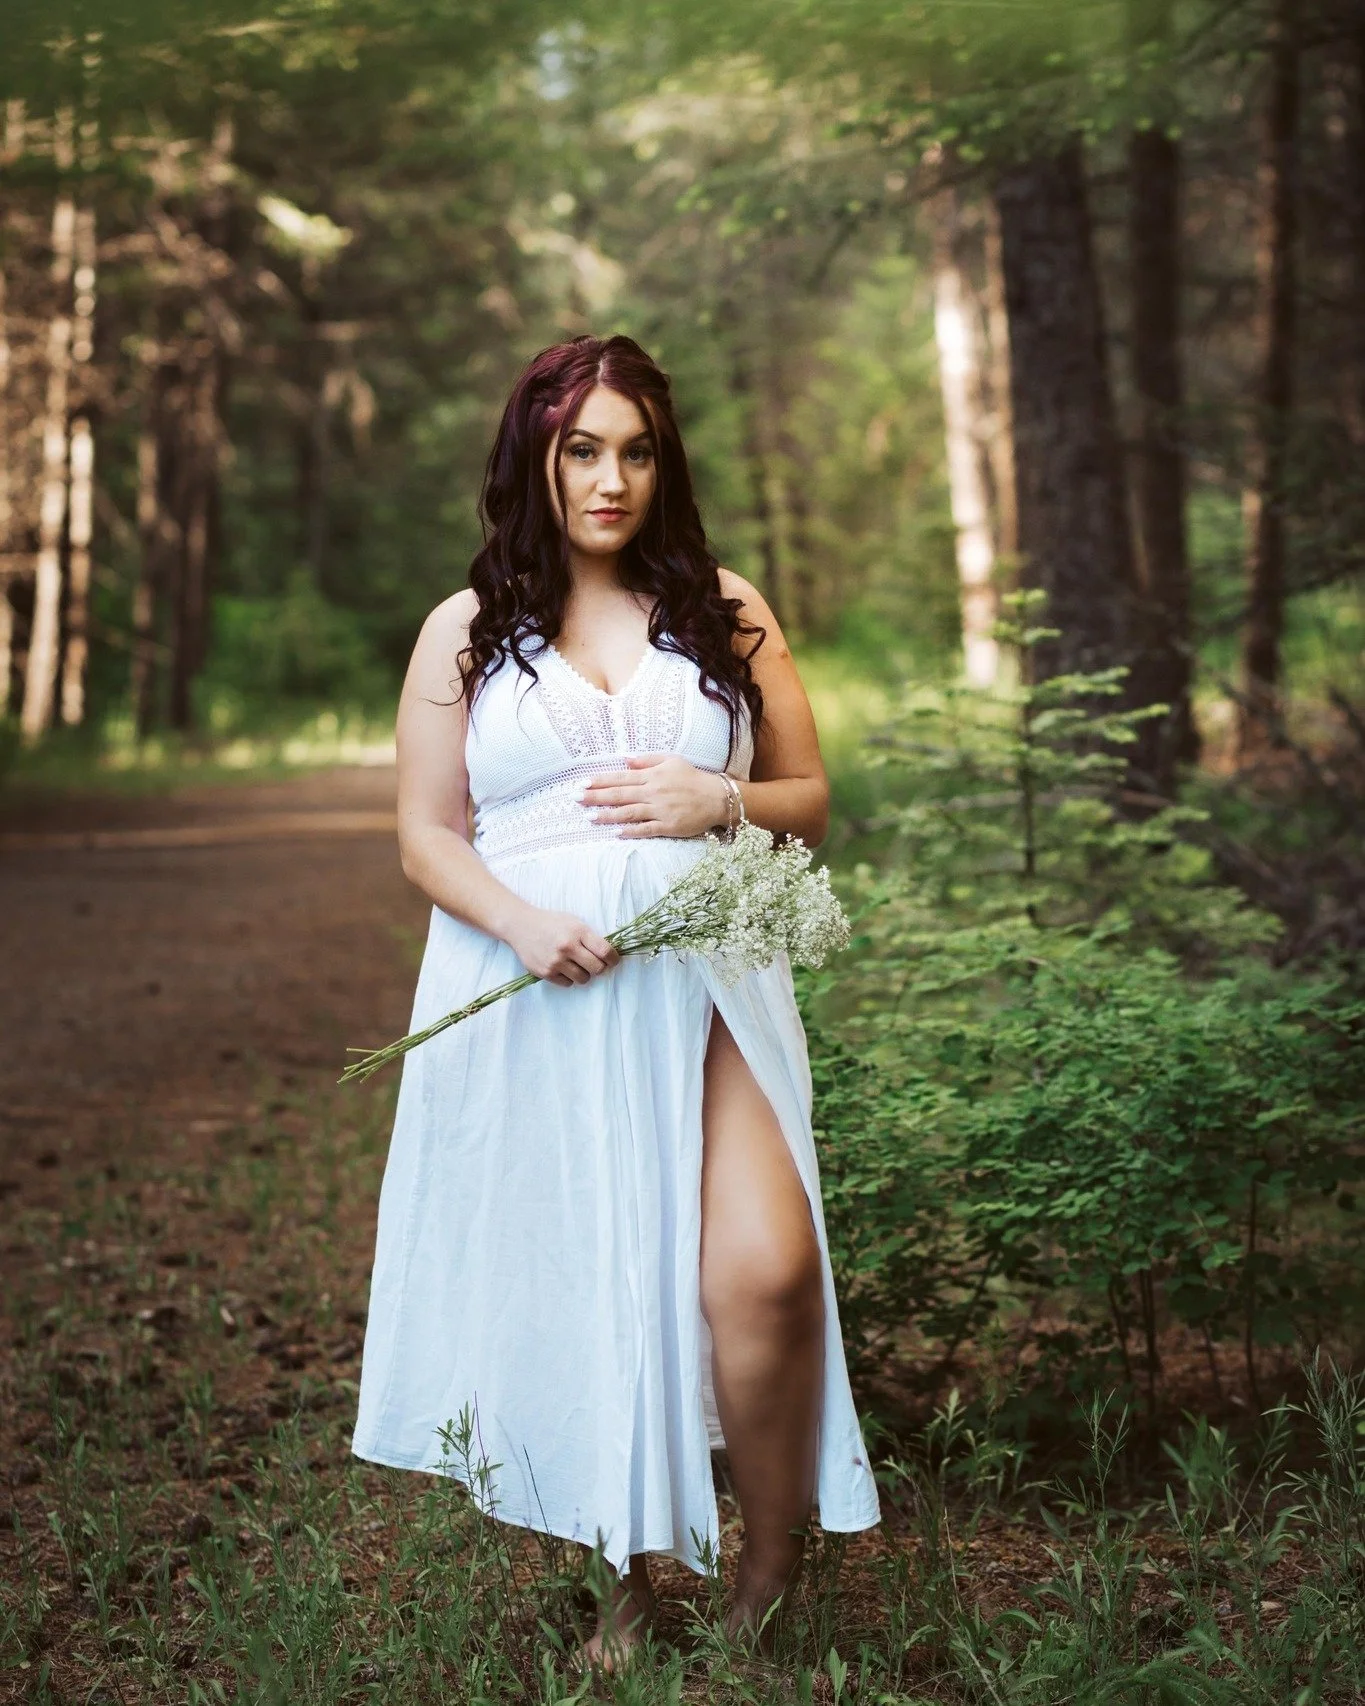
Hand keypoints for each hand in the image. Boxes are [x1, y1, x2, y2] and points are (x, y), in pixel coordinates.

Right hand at [504, 904, 620, 986]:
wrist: (520, 926)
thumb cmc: (551, 923)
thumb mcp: (573, 922)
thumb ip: (590, 937)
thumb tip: (608, 955)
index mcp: (578, 932)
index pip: (605, 951)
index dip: (614, 959)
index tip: (613, 961)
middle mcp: (567, 947)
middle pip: (597, 969)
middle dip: (599, 968)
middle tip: (594, 963)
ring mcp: (556, 961)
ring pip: (583, 979)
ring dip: (583, 974)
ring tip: (576, 965)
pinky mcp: (545, 972)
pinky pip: (568, 983)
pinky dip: (568, 978)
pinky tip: (563, 967)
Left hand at [579, 754, 729, 838]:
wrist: (717, 797)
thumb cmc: (693, 777)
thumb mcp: (671, 760)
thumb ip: (647, 760)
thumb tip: (624, 759)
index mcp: (652, 776)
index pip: (621, 777)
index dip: (600, 781)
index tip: (582, 783)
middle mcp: (653, 792)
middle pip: (620, 794)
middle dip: (596, 797)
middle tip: (576, 799)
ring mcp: (660, 810)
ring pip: (629, 812)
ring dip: (607, 815)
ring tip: (589, 817)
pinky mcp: (668, 826)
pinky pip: (645, 829)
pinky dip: (630, 831)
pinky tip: (615, 832)